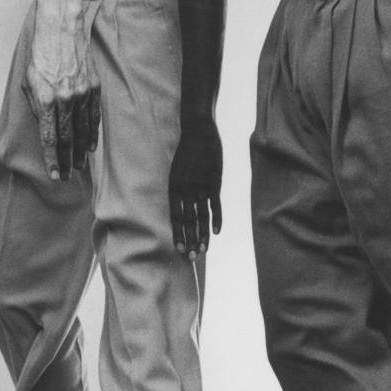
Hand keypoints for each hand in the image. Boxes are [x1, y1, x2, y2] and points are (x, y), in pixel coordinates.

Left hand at [24, 0, 96, 179]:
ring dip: (80, 151)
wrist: (61, 29)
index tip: (55, 174)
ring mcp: (83, 93)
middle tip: (66, 176)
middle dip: (66, 161)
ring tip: (79, 165)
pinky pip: (94, 116)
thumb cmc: (40, 54)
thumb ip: (35, 106)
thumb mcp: (28, 81)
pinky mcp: (94, 87)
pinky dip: (92, 133)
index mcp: (46, 99)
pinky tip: (90, 146)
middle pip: (68, 139)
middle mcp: (66, 99)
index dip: (52, 159)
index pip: (49, 138)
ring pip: (83, 130)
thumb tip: (44, 127)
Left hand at [168, 118, 223, 253]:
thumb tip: (180, 207)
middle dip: (190, 241)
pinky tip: (216, 232)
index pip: (175, 218)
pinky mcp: (214, 181)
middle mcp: (185, 190)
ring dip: (202, 235)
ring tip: (203, 251)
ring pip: (201, 216)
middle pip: (188, 221)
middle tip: (192, 258)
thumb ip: (178, 190)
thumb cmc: (186, 153)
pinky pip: (215, 204)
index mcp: (174, 188)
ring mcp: (200, 186)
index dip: (178, 234)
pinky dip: (216, 219)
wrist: (197, 131)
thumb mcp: (176, 171)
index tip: (179, 250)